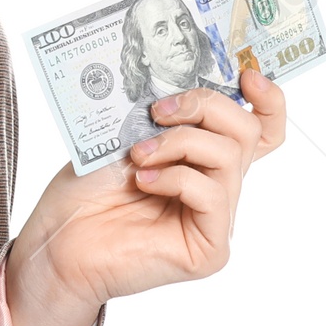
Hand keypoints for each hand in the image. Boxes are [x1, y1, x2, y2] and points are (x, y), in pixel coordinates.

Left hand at [5, 68, 287, 325]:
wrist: (58, 238)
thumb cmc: (87, 190)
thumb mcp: (126, 135)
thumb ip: (164, 114)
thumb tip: (185, 83)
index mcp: (202, 159)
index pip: (260, 131)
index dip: (267, 100)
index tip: (248, 75)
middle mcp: (217, 188)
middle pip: (247, 132)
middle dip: (206, 106)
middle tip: (159, 111)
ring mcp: (217, 220)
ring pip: (229, 157)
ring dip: (179, 142)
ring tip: (138, 154)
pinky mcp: (210, 249)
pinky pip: (212, 194)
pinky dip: (175, 178)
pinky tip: (143, 182)